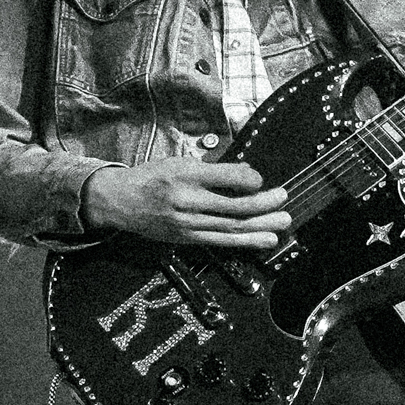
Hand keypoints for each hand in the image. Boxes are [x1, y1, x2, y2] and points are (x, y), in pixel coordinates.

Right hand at [83, 157, 291, 250]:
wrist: (119, 202)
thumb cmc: (151, 178)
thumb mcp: (178, 162)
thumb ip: (211, 169)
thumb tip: (246, 176)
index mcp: (184, 174)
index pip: (225, 177)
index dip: (249, 179)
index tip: (260, 178)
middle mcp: (186, 200)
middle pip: (234, 205)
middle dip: (264, 203)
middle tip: (284, 197)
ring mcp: (187, 223)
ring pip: (232, 227)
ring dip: (262, 225)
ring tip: (284, 221)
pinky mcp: (187, 238)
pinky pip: (221, 241)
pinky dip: (246, 241)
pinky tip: (266, 239)